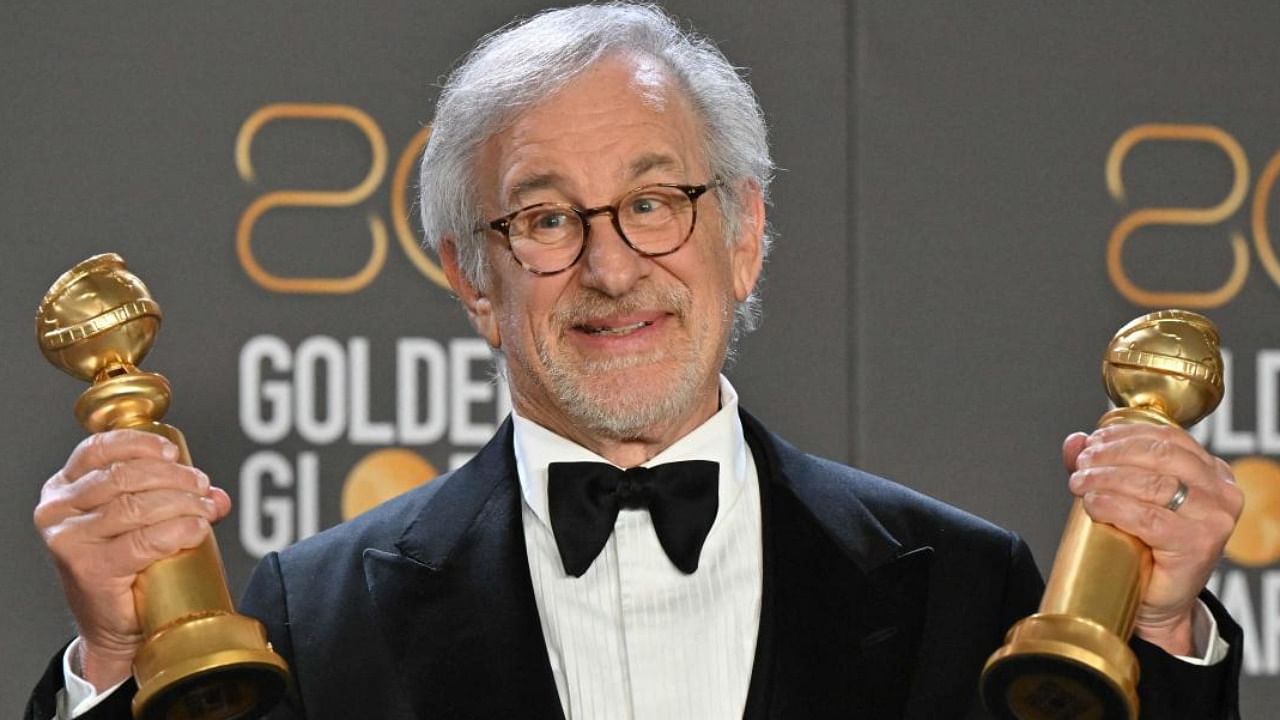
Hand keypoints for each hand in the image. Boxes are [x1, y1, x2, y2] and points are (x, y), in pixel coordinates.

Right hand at [33, 429, 230, 690]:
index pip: (99, 449)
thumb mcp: (144, 521)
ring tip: (205, 510)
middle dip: (173, 477)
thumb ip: (178, 498)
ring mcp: (70, 541)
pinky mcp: (89, 569)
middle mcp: (59, 511)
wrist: (116, 627)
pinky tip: (196, 529)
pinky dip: (178, 530)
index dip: (141, 444)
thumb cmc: (127, 569)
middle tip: (201, 487)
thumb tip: (217, 495)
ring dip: (181, 503)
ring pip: (135, 506)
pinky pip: (143, 541)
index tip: (174, 452)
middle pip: (123, 476)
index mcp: (64, 488)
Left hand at [1063, 423, 1241, 655]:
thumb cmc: (1145, 548)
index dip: (1124, 434)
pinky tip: (1093, 504)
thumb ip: (1102, 465)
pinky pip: (1149, 518)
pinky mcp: (1198, 546)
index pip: (1168, 437)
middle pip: (1159, 456)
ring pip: (1153, 484)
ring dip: (1106, 478)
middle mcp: (1221, 492)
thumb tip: (1074, 441)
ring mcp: (1213, 519)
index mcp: (1211, 472)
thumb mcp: (1127, 497)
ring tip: (1079, 483)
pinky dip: (1114, 506)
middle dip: (1111, 455)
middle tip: (1081, 465)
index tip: (1092, 441)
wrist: (1158, 603)